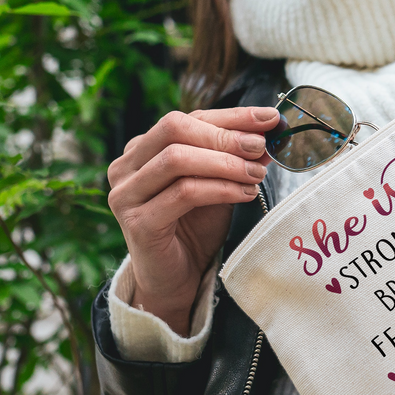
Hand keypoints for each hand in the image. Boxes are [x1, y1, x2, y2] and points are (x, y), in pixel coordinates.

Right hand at [107, 107, 278, 333]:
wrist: (176, 278)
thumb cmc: (195, 227)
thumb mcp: (219, 183)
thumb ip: (236, 157)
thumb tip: (268, 132)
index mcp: (142, 149)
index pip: (187, 118)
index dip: (230, 116)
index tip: (268, 118)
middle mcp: (126, 166)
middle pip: (174, 129)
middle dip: (224, 135)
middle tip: (260, 147)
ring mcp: (126, 194)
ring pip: (177, 159)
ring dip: (225, 163)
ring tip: (256, 174)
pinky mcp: (136, 222)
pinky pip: (183, 193)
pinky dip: (220, 189)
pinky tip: (244, 193)